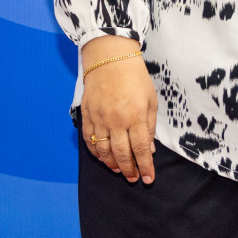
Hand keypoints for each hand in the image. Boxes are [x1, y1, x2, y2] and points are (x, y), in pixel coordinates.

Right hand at [80, 36, 157, 183]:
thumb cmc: (135, 78)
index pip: (140, 149)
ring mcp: (99, 118)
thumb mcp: (150, 100)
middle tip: (134, 178)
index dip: (145, 167)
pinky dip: (96, 152)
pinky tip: (103, 158)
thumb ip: (149, 127)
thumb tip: (148, 150)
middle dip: (129, 170)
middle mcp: (116, 120)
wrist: (110, 58)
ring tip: (119, 170)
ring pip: (103, 151)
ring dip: (112, 164)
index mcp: (135, 116)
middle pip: (121, 154)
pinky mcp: (87, 115)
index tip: (148, 179)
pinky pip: (89, 140)